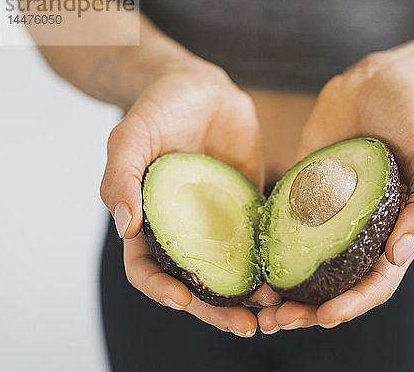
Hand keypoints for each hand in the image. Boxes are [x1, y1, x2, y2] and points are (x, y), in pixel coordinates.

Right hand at [100, 65, 279, 337]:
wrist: (201, 86)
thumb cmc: (159, 108)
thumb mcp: (131, 136)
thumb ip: (121, 177)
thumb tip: (123, 226)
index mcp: (149, 221)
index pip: (147, 268)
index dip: (159, 289)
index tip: (181, 301)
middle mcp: (185, 229)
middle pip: (197, 282)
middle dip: (216, 309)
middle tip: (244, 326)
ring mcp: (219, 220)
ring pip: (233, 269)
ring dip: (251, 293)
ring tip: (275, 309)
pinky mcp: (249, 206)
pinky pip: (261, 239)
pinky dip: (273, 260)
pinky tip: (292, 271)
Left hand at [257, 53, 413, 332]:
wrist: (379, 81)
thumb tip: (401, 255)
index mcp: (393, 231)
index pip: (375, 282)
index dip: (353, 305)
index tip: (324, 317)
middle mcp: (358, 230)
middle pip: (334, 285)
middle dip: (307, 309)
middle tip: (276, 322)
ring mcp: (328, 214)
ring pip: (304, 264)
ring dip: (282, 289)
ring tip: (255, 303)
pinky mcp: (302, 192)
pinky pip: (282, 225)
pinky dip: (267, 248)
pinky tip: (247, 258)